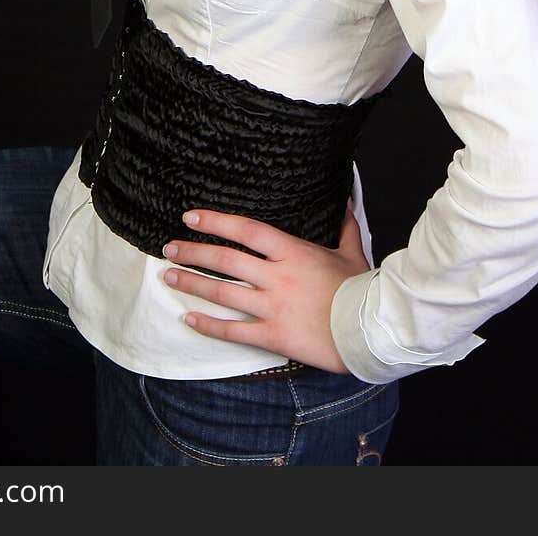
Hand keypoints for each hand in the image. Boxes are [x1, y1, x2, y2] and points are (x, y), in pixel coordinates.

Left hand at [161, 204, 370, 373]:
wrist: (369, 330)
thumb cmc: (360, 290)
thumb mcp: (352, 253)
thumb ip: (344, 226)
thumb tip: (347, 201)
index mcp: (293, 252)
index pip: (246, 230)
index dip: (216, 221)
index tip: (190, 217)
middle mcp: (277, 276)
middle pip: (226, 260)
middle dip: (193, 252)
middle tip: (169, 248)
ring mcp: (273, 307)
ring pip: (223, 293)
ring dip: (192, 283)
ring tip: (168, 276)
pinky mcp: (273, 335)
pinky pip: (234, 330)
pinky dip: (209, 325)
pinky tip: (189, 319)